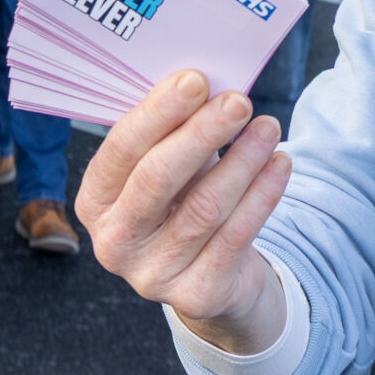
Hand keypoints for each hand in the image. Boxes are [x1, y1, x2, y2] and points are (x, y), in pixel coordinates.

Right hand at [78, 70, 291, 354]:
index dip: (157, 113)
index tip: (195, 80)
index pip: (120, 150)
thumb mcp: (164, 171)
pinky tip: (280, 163)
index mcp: (94, 202)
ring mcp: (152, 275)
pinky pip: (236, 236)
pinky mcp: (196, 294)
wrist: (208, 278)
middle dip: (201, 133)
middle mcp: (114, 242)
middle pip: (157, 178)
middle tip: (237, 101)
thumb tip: (205, 84)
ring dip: (242, 160)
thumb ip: (169, 134)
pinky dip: (262, 195)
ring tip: (268, 127)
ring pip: (204, 207)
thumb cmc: (180, 204)